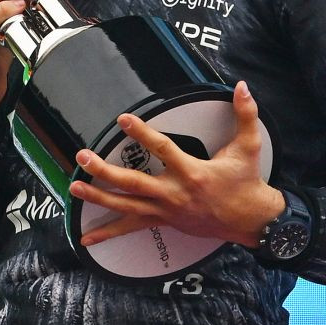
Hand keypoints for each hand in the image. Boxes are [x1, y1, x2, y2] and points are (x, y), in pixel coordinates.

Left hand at [68, 81, 284, 247]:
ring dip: (98, 198)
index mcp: (193, 173)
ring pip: (127, 206)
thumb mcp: (250, 146)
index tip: (123, 119)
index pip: (163, 149)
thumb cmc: (247, 181)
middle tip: (83, 157)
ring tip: (75, 187)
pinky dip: (108, 233)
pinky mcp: (164, 221)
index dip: (142, 134)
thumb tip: (242, 86)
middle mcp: (175, 194)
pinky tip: (86, 238)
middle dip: (105, 171)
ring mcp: (166, 210)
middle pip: (134, 183)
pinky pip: (132, 227)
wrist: (250, 220)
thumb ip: (246, 114)